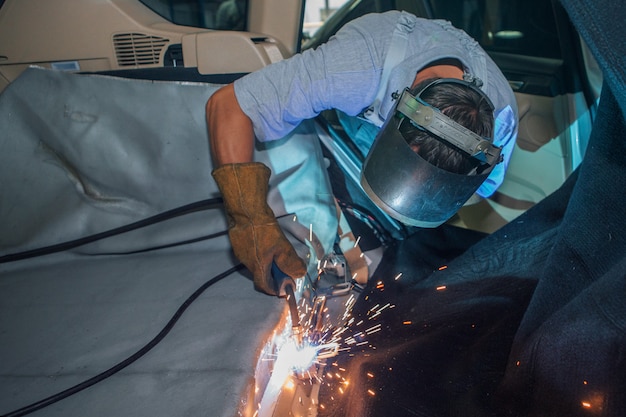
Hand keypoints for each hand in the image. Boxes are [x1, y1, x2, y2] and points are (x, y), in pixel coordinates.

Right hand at [212, 163, 306, 294]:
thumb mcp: (283, 247)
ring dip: (265, 261)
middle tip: (284, 266)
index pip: (264, 286)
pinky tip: (264, 241)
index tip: (284, 285)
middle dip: (272, 273)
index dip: (275, 289)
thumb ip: (291, 263)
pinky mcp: (236, 241)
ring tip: (276, 251)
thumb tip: (299, 274)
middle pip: (260, 274)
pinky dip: (258, 251)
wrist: (246, 209)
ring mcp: (239, 251)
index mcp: (257, 266)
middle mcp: (245, 262)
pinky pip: (249, 252)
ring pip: (254, 262)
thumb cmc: (264, 229)